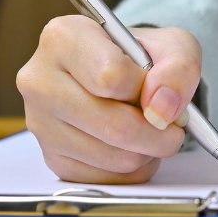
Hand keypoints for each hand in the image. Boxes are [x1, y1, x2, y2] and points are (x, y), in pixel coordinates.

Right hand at [17, 16, 203, 183]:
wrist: (119, 74)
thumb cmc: (141, 56)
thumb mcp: (172, 45)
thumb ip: (178, 68)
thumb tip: (162, 109)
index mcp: (63, 38)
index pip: (111, 76)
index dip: (147, 89)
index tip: (158, 90)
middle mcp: (40, 80)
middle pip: (112, 125)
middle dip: (157, 132)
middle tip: (173, 127)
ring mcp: (41, 123)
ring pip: (113, 157)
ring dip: (147, 151)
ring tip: (150, 130)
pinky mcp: (52, 158)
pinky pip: (106, 179)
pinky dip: (132, 168)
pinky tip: (132, 146)